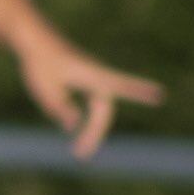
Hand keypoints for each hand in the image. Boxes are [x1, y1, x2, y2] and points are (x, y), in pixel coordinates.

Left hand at [16, 30, 164, 158]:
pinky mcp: (85, 81)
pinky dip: (90, 123)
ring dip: (92, 131)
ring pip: (99, 111)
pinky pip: (94, 106)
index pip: (120, 85)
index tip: (159, 94)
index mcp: (91, 75)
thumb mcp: (45, 88)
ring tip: (79, 153)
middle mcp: (96, 77)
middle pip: (104, 112)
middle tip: (81, 155)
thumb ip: (59, 107)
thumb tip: (72, 125)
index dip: (139, 91)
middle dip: (95, 133)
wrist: (34, 39)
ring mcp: (92, 79)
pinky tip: (79, 137)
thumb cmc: (40, 62)